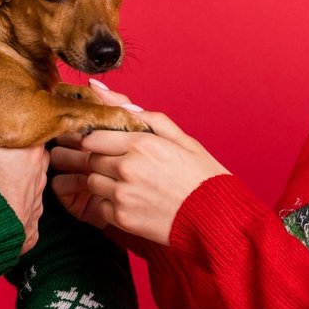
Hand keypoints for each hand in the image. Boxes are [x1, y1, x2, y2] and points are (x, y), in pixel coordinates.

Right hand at [0, 53, 46, 252]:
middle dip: (13, 158)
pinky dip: (7, 218)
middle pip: (29, 161)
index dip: (18, 126)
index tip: (3, 123)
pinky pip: (19, 222)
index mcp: (32, 152)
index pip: (33, 131)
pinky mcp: (23, 235)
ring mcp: (33, 209)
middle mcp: (40, 180)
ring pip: (26, 191)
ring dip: (11, 188)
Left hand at [49, 80, 227, 246]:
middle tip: (126, 168)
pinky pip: (100, 206)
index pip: (93, 137)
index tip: (111, 147)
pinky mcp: (122, 218)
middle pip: (91, 159)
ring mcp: (123, 194)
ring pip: (92, 182)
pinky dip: (111, 205)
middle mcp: (127, 167)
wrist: (217, 217)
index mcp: (141, 143)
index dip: (99, 142)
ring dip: (105, 183)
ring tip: (131, 186)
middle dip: (103, 161)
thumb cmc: (201, 175)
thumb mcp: (179, 138)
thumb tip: (100, 90)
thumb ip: (141, 114)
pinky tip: (134, 203)